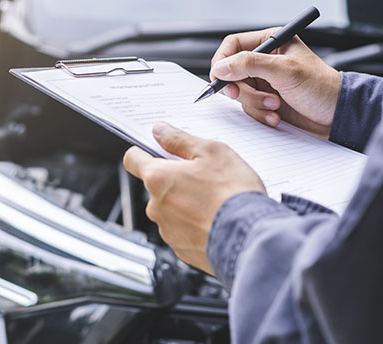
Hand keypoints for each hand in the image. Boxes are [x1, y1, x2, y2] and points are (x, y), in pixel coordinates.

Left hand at [123, 122, 264, 273]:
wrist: (249, 238)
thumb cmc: (232, 193)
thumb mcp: (211, 152)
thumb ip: (180, 140)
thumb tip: (160, 132)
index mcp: (158, 178)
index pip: (133, 160)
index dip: (142, 151)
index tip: (154, 149)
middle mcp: (156, 207)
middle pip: (157, 185)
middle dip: (175, 179)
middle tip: (203, 175)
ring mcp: (168, 231)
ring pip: (171, 209)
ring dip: (186, 203)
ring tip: (215, 200)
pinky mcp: (182, 249)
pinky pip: (184, 230)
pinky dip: (196, 224)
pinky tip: (217, 219)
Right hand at [210, 28, 341, 137]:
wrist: (337, 115)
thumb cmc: (321, 87)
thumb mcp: (285, 71)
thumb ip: (250, 64)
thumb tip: (221, 66)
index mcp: (271, 42)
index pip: (233, 45)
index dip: (222, 61)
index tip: (220, 78)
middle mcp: (265, 60)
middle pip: (231, 71)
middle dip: (240, 88)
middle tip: (241, 95)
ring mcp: (264, 81)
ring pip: (238, 92)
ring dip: (254, 103)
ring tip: (275, 105)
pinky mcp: (265, 100)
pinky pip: (248, 107)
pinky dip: (259, 113)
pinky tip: (276, 115)